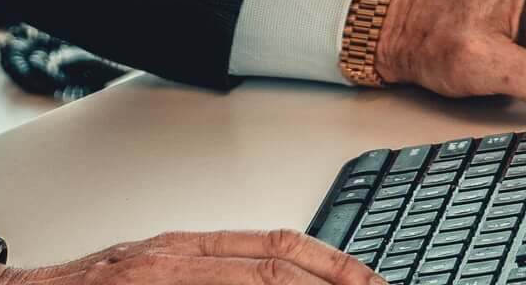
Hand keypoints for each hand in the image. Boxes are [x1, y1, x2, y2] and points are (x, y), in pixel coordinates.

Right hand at [0, 228, 381, 282]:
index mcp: (182, 249)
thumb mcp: (153, 273)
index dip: (330, 262)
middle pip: (273, 266)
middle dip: (334, 282)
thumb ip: (210, 276)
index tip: (372, 280)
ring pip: (250, 284)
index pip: (274, 244)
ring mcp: (156, 281)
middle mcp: (174, 260)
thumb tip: (273, 278)